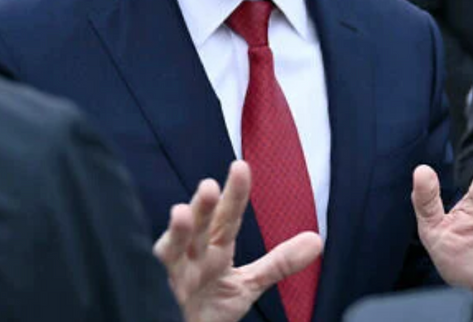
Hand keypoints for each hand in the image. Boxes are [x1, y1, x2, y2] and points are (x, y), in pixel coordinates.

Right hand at [154, 161, 322, 321]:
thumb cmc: (208, 307)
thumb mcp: (248, 284)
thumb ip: (279, 262)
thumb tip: (316, 240)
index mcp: (214, 247)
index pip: (228, 216)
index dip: (235, 194)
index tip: (241, 167)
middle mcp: (192, 254)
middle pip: (199, 225)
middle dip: (204, 207)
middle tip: (210, 186)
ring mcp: (173, 274)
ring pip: (172, 248)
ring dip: (177, 232)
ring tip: (181, 214)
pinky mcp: (159, 294)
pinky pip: (156, 278)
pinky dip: (156, 269)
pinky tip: (158, 258)